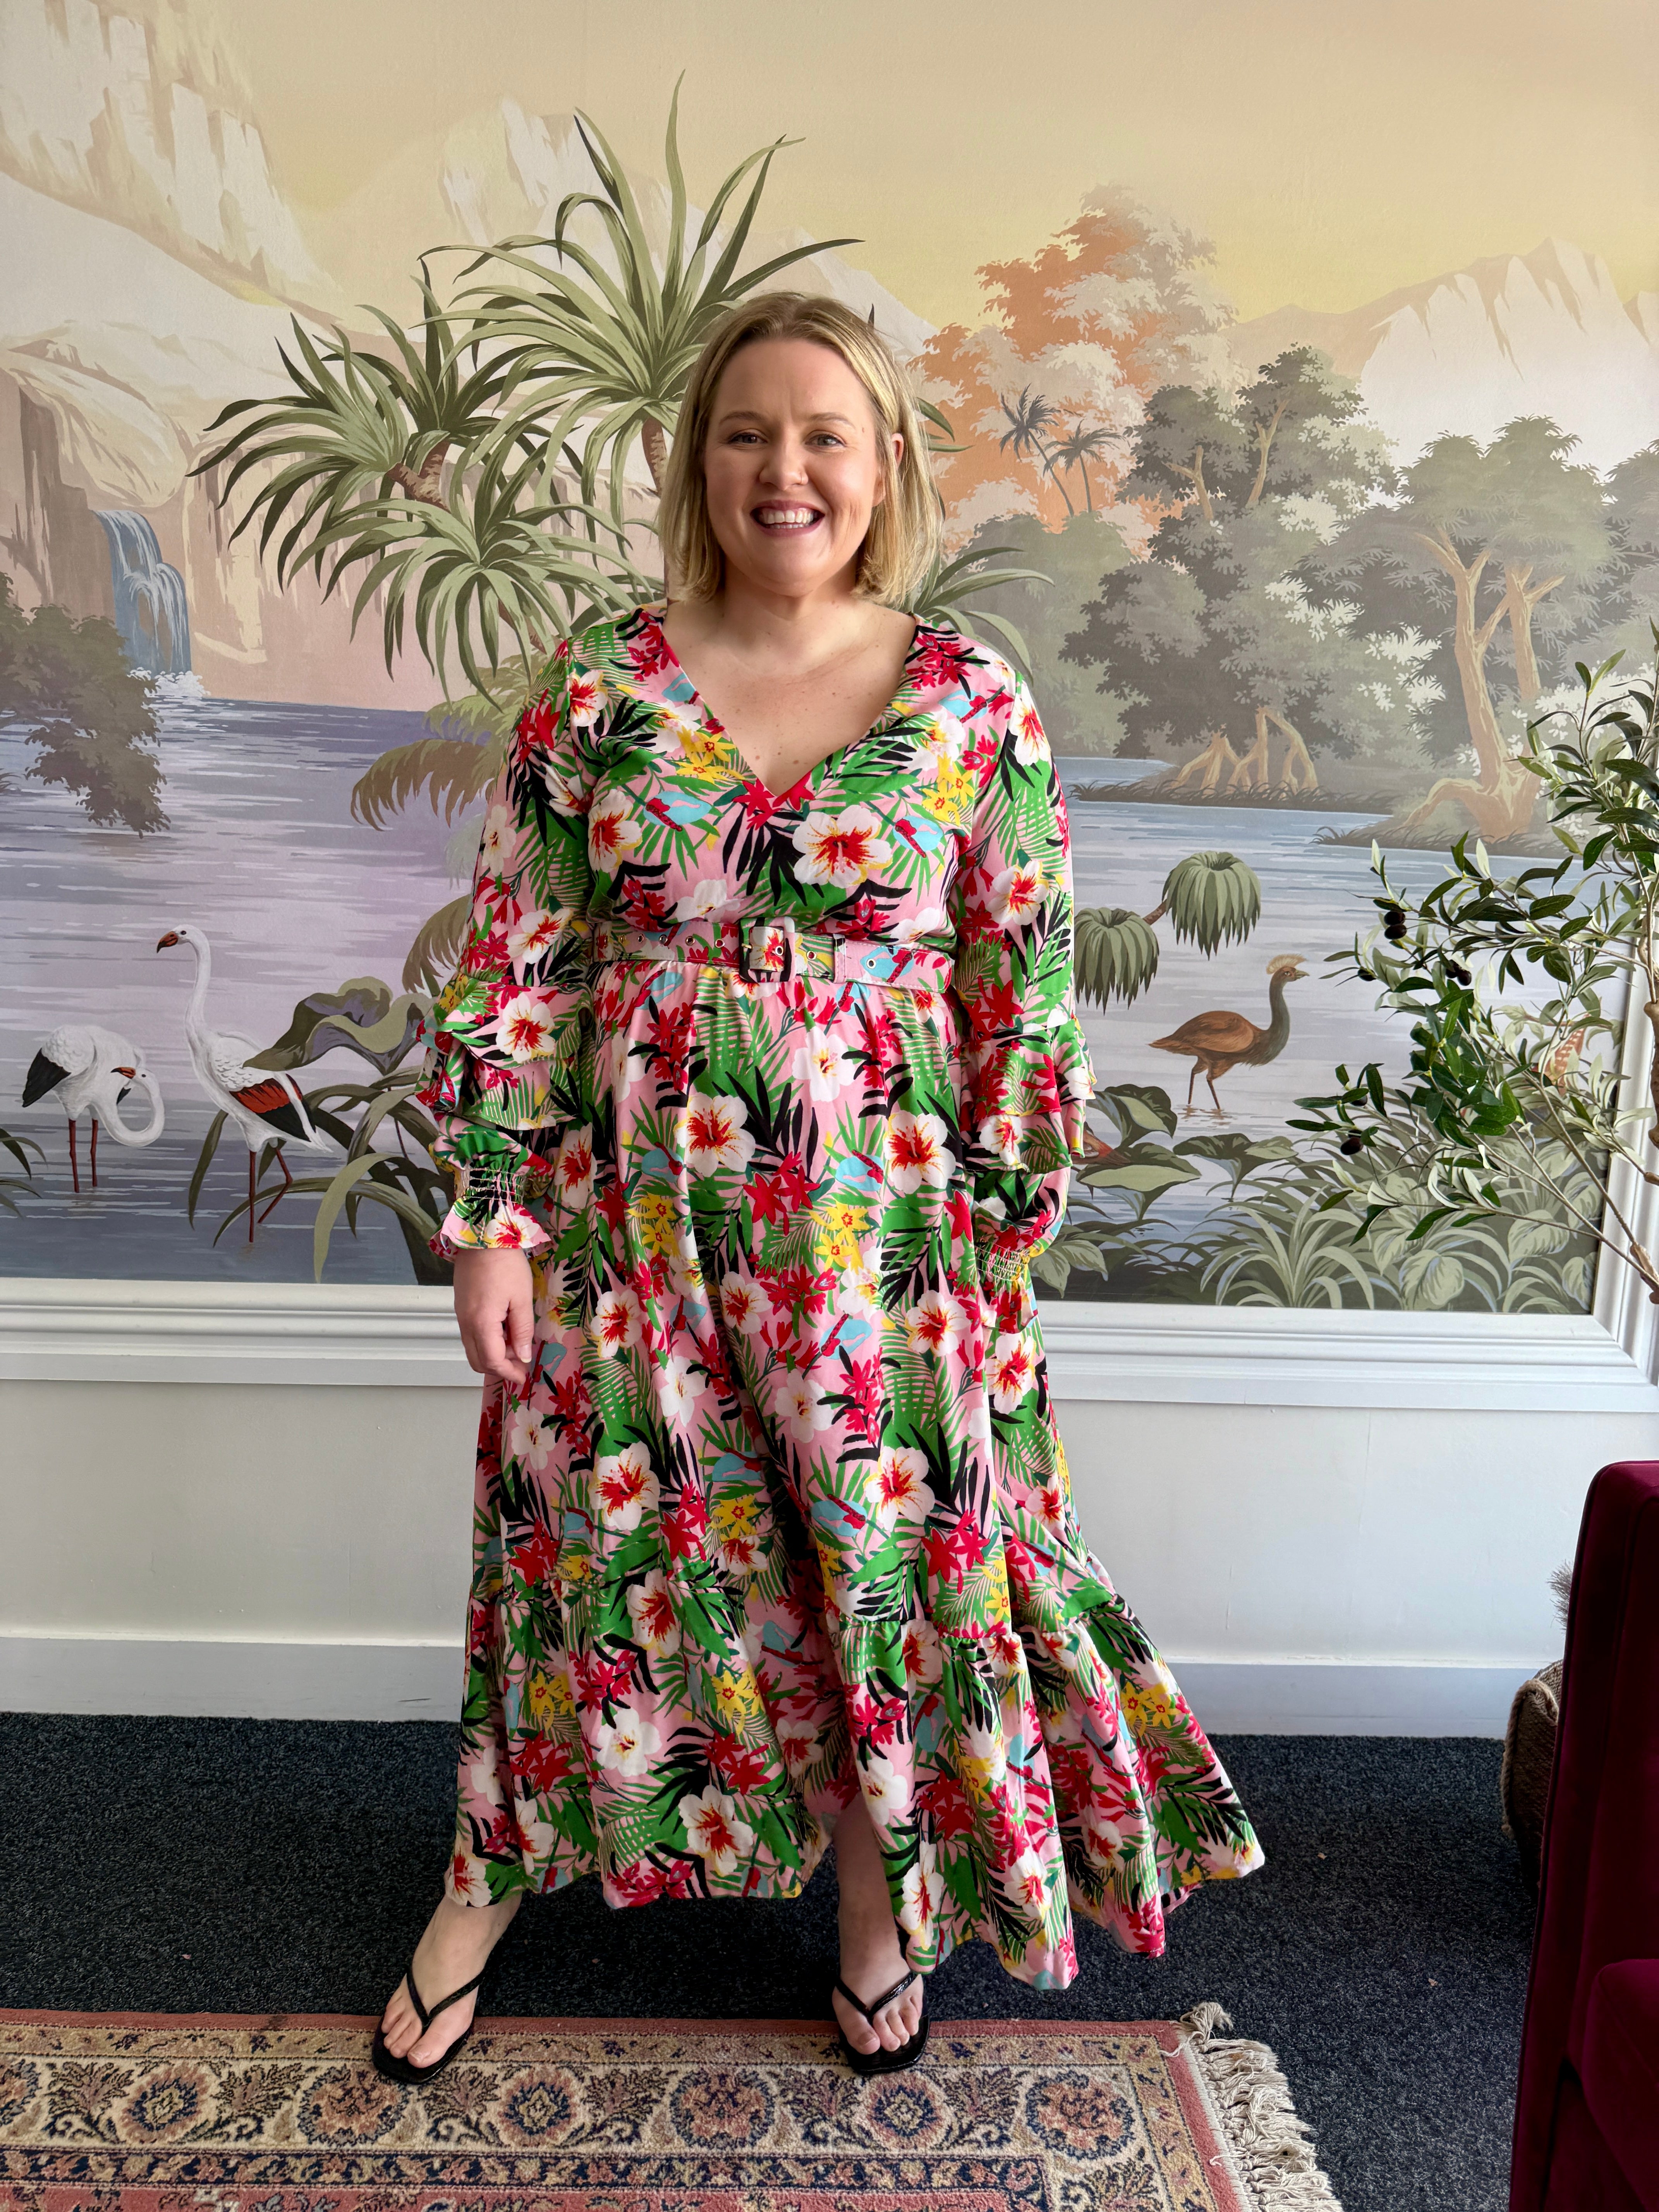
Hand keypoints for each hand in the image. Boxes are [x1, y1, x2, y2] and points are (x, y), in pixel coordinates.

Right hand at [452, 1246, 534, 1391]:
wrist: (482, 1238)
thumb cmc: (506, 1265)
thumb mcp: (522, 1298)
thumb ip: (522, 1330)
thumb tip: (523, 1355)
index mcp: (482, 1323)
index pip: (492, 1361)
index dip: (508, 1372)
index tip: (523, 1375)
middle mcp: (466, 1323)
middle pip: (477, 1360)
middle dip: (499, 1367)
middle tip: (520, 1362)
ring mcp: (460, 1315)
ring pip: (472, 1348)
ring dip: (492, 1354)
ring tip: (514, 1343)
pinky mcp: (460, 1307)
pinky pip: (470, 1334)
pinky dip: (485, 1341)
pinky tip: (503, 1330)